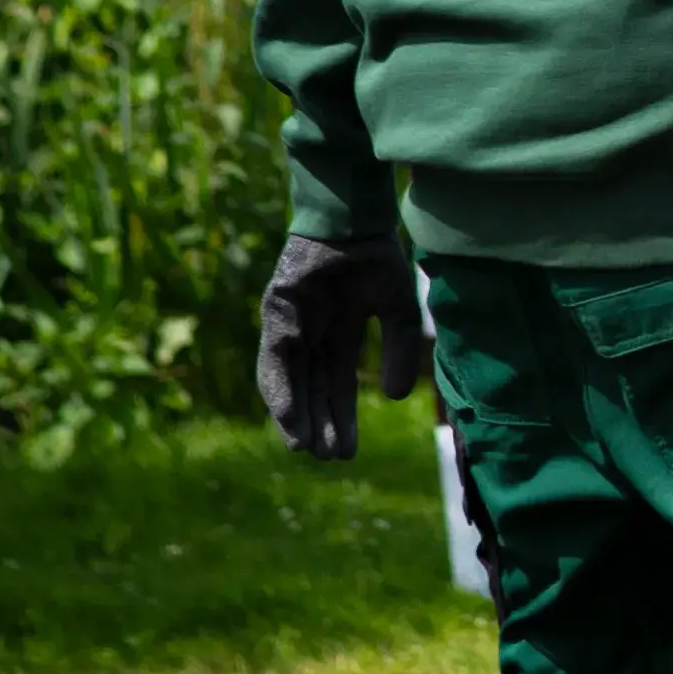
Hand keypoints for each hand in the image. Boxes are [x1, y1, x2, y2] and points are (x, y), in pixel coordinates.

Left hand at [256, 226, 427, 463]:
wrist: (357, 215)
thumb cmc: (377, 253)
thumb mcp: (396, 308)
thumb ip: (396, 350)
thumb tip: (395, 398)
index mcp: (339, 330)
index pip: (338, 383)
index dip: (342, 417)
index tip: (346, 453)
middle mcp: (312, 331)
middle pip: (313, 387)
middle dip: (318, 422)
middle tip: (325, 458)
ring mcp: (291, 321)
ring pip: (291, 378)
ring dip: (295, 413)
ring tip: (303, 446)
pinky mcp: (277, 310)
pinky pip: (275, 355)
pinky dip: (280, 386)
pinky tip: (288, 414)